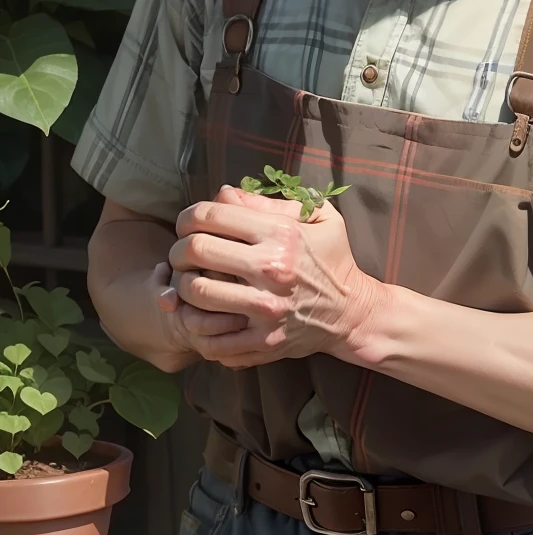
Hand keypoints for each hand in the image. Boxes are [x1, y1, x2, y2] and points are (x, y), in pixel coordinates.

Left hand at [163, 184, 379, 367]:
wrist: (352, 312)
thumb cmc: (332, 259)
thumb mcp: (317, 218)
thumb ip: (269, 203)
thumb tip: (223, 194)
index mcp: (281, 234)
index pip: (211, 216)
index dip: (188, 217)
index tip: (187, 225)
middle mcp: (271, 269)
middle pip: (196, 251)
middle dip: (178, 249)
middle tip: (181, 254)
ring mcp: (265, 309)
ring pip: (196, 294)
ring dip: (182, 286)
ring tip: (188, 282)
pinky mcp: (262, 341)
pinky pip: (210, 335)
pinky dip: (196, 325)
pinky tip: (201, 314)